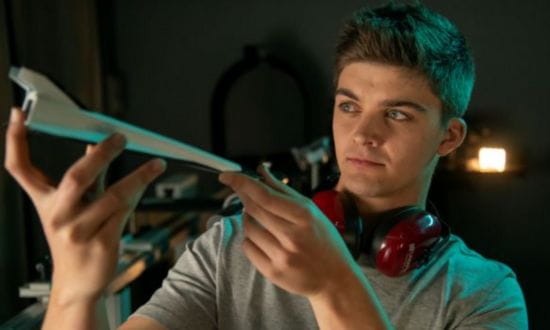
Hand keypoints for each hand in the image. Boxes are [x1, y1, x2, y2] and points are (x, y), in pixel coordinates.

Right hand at [4, 108, 165, 305]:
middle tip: (120, 138)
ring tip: (156, 163)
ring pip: (111, 195)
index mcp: (45, 203)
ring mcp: (79, 231)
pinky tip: (148, 180)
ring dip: (138, 176)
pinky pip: (125, 212)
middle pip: (76, 177)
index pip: (20, 169)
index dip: (15, 141)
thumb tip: (94, 144)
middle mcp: (58, 215)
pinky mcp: (101, 243)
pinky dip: (138, 192)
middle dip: (101, 154)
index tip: (18, 115)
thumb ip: (84, 179)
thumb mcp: (71, 209)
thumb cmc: (75, 240)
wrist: (77, 283)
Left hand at [218, 164, 358, 298]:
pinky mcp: (273, 272)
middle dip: (243, 196)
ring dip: (248, 218)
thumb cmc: (324, 241)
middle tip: (242, 192)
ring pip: (248, 228)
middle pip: (253, 209)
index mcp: (304, 216)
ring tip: (261, 219)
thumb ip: (284, 190)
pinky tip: (263, 238)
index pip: (264, 195)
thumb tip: (261, 170)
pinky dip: (250, 239)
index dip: (241, 182)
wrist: (335, 279)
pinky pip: (248, 248)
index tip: (227, 176)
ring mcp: (281, 256)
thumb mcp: (311, 211)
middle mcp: (292, 236)